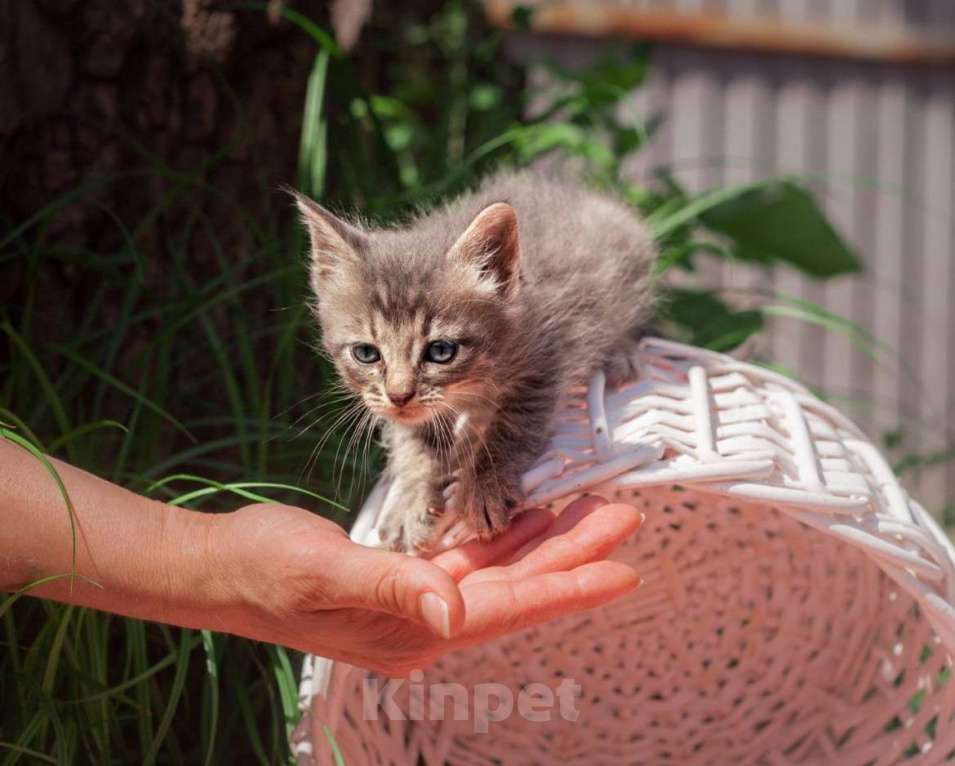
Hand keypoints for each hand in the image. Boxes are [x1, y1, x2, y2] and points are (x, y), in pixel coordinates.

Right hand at [213, 495, 642, 674]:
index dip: (567, 586)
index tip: (621, 570)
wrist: (220, 569)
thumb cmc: (262, 571)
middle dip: (572, 555)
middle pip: (516, 588)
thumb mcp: (322, 570)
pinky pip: (468, 560)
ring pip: (499, 571)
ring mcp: (415, 603)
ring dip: (544, 542)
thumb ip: (391, 585)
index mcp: (411, 631)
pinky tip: (526, 517)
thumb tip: (454, 612)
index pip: (506, 608)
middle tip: (623, 520)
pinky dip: (501, 538)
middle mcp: (423, 624)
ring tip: (590, 511)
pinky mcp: (404, 580)